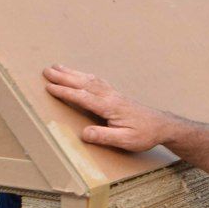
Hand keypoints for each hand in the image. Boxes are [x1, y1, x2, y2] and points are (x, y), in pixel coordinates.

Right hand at [42, 64, 171, 152]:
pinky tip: (79, 74)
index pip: (83, 97)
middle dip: (63, 77)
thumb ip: (104, 136)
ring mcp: (113, 93)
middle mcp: (110, 96)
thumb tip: (84, 134)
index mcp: (109, 107)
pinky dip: (84, 75)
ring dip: (72, 73)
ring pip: (89, 79)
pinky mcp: (116, 95)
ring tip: (57, 67)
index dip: (65, 92)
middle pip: (83, 83)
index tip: (49, 87)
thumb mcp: (125, 140)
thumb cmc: (144, 134)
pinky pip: (97, 80)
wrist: (162, 125)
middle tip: (46, 71)